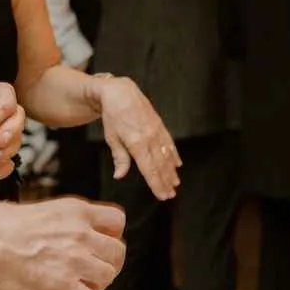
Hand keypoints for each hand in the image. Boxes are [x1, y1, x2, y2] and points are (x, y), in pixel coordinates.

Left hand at [0, 83, 25, 191]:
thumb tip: (0, 112)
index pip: (2, 93)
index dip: (7, 102)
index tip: (0, 116)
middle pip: (15, 116)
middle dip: (14, 128)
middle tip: (1, 140)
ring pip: (14, 141)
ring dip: (8, 150)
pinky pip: (5, 164)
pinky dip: (3, 167)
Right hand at [0, 198, 126, 289]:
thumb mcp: (37, 209)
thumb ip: (61, 220)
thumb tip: (61, 231)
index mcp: (76, 211)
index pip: (117, 220)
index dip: (112, 235)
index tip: (101, 244)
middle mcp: (82, 233)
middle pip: (118, 251)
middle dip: (108, 263)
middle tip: (93, 270)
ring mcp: (74, 259)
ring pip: (108, 275)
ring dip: (96, 283)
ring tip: (79, 284)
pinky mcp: (62, 284)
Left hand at [93, 75, 180, 199]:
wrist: (121, 93)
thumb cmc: (112, 116)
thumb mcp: (111, 137)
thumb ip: (119, 157)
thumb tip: (120, 175)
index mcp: (137, 143)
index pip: (149, 169)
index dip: (156, 184)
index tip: (162, 196)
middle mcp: (150, 138)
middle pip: (160, 165)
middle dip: (166, 181)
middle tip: (171, 195)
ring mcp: (157, 131)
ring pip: (167, 155)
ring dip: (171, 170)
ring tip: (175, 183)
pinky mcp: (160, 125)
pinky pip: (169, 143)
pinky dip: (174, 154)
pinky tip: (177, 163)